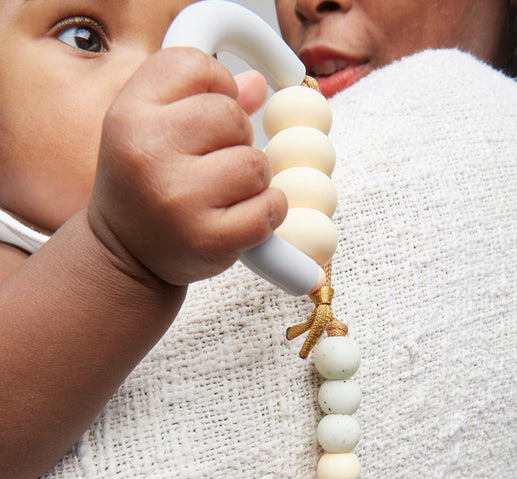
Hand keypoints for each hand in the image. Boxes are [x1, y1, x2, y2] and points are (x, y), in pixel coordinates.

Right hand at [89, 47, 286, 285]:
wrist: (124, 253)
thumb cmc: (141, 188)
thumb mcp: (150, 133)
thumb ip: (200, 99)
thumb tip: (259, 83)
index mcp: (128, 115)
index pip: (194, 65)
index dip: (216, 84)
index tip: (211, 111)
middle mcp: (148, 153)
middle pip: (230, 114)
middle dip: (236, 136)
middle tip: (216, 160)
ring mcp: (179, 199)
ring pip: (254, 162)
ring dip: (253, 176)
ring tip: (226, 191)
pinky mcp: (209, 238)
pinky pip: (269, 207)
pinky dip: (269, 209)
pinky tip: (245, 214)